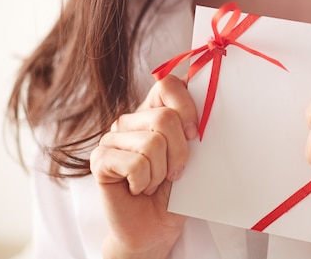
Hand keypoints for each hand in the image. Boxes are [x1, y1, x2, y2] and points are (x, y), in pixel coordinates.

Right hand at [90, 75, 197, 257]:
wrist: (156, 226)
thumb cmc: (177, 189)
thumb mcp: (195, 153)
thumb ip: (196, 126)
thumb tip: (211, 106)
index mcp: (154, 110)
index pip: (169, 84)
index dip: (188, 107)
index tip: (196, 135)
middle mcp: (130, 119)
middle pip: (165, 118)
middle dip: (180, 152)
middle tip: (175, 172)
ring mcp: (112, 138)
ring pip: (152, 143)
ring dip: (162, 172)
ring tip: (155, 182)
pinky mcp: (99, 160)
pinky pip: (135, 163)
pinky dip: (145, 182)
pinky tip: (139, 189)